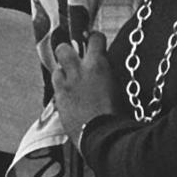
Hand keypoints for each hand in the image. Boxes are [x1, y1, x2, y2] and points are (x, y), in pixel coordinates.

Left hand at [51, 31, 119, 145]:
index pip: (94, 39)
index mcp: (98, 65)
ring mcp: (66, 87)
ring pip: (56, 70)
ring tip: (71, 81)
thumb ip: (109, 73)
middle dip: (68, 51)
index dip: (94, 38)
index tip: (94, 40)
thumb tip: (105, 66)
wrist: (104, 137)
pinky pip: (56, 90)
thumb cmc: (118, 115)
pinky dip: (62, 91)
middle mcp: (78, 72)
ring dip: (63, 73)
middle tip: (74, 58)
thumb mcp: (121, 87)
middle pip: (63, 49)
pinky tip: (70, 98)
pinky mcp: (59, 102)